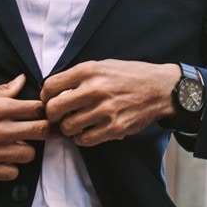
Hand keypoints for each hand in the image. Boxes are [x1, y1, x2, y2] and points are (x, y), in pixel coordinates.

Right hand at [0, 75, 50, 180]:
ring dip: (25, 150)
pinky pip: (12, 173)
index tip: (43, 113)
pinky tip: (2, 159)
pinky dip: (10, 167)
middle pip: (41, 131)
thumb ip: (2, 91)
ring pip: (29, 154)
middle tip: (40, 130)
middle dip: (45, 130)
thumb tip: (22, 80)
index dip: (44, 110)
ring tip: (14, 145)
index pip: (37, 109)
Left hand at [40, 60, 177, 146]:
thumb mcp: (103, 65)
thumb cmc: (130, 76)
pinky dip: (82, 138)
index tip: (51, 101)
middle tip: (61, 116)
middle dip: (53, 115)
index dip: (46, 97)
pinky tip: (89, 131)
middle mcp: (95, 89)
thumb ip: (79, 77)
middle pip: (54, 109)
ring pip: (68, 127)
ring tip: (77, 124)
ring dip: (69, 128)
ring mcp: (105, 110)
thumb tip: (53, 91)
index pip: (50, 86)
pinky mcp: (115, 128)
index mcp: (89, 71)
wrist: (160, 88)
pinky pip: (85, 140)